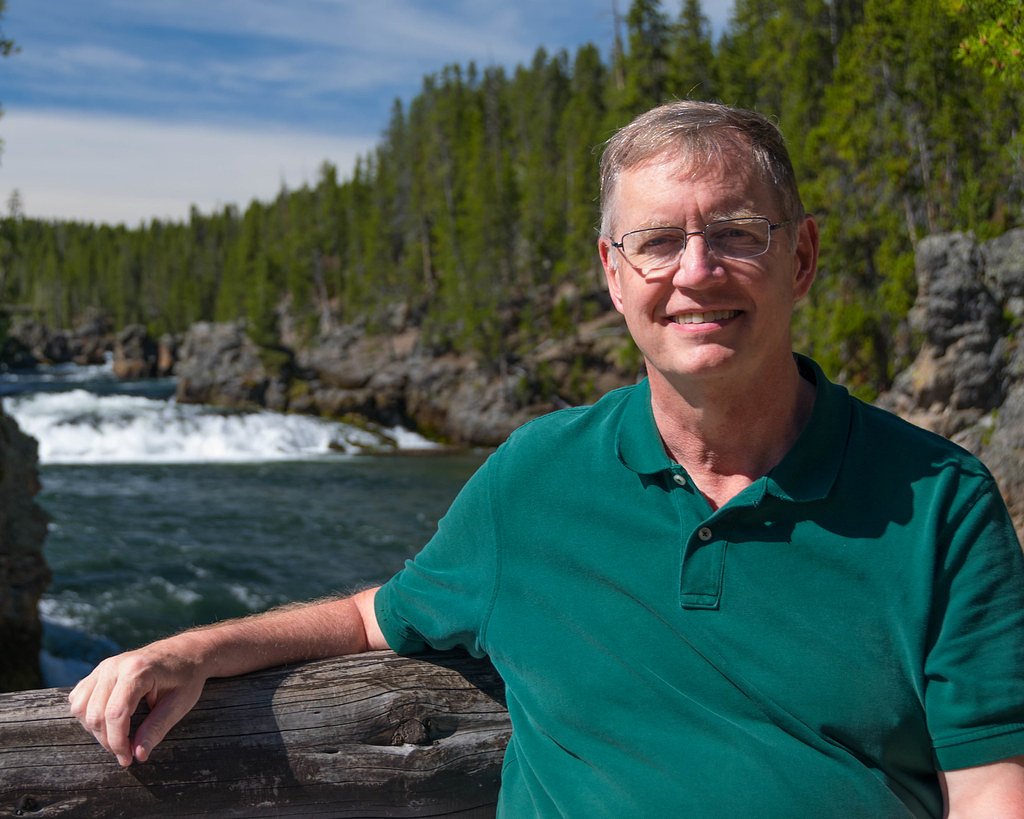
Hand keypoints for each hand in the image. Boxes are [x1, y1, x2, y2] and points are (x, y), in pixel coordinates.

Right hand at [68, 639, 207, 766]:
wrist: (186, 651)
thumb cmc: (186, 676)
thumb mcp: (180, 704)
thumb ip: (157, 729)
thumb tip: (138, 755)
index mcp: (137, 670)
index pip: (115, 714)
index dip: (118, 742)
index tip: (128, 760)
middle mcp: (115, 666)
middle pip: (95, 714)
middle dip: (108, 741)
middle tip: (126, 754)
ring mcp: (104, 666)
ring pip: (80, 708)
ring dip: (95, 730)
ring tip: (118, 738)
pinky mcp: (99, 671)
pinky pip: (78, 698)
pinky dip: (87, 715)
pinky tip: (107, 722)